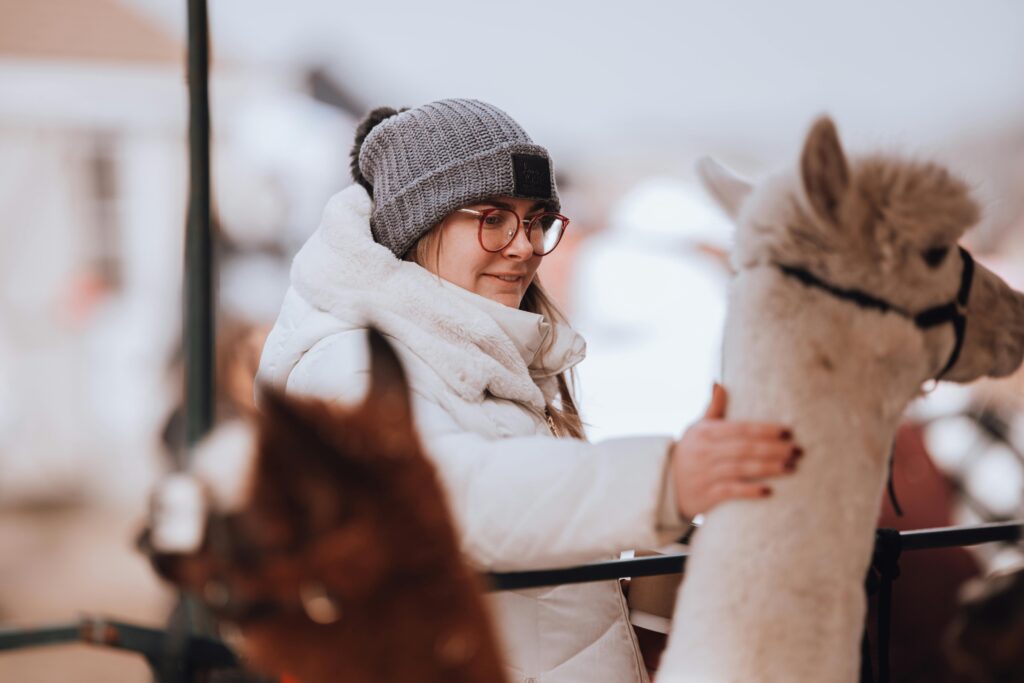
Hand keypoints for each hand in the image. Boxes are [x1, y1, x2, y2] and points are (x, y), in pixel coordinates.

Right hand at [671, 384, 799, 518]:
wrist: (667, 485)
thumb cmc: (690, 452)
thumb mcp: (697, 429)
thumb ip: (712, 408)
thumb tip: (719, 383)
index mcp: (705, 433)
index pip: (740, 428)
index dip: (764, 429)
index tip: (787, 431)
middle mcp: (705, 452)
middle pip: (745, 448)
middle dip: (773, 449)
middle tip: (798, 450)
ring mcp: (705, 474)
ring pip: (741, 469)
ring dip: (768, 468)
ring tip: (791, 467)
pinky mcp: (707, 494)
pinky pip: (731, 491)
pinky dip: (750, 491)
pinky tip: (769, 490)